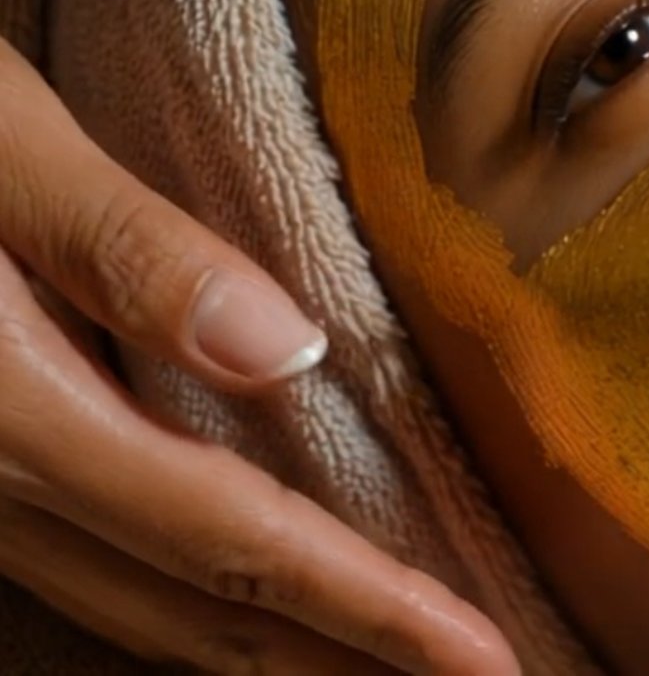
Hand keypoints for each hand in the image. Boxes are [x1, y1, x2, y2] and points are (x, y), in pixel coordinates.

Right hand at [0, 37, 517, 673]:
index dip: (365, 609)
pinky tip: (247, 593)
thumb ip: (130, 250)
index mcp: (5, 414)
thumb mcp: (1, 144)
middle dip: (338, 661)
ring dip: (266, 647)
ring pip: (133, 604)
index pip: (229, 539)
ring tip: (383, 662)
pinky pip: (88, 565)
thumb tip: (282, 354)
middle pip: (188, 607)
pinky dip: (187, 596)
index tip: (480, 659)